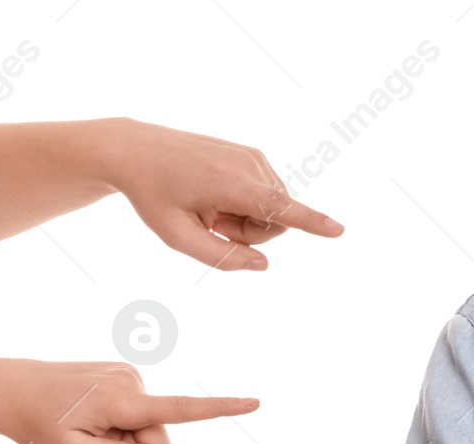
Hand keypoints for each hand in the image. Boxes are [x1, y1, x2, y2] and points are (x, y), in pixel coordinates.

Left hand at [0, 358, 256, 443]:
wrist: (6, 386)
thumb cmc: (36, 423)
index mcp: (121, 401)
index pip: (180, 410)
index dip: (221, 409)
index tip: (254, 402)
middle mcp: (130, 381)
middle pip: (158, 431)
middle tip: (90, 442)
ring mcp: (127, 373)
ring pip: (147, 421)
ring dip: (123, 432)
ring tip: (83, 424)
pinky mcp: (122, 371)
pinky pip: (135, 407)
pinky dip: (117, 418)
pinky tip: (86, 412)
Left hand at [100, 118, 342, 270]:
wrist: (134, 149)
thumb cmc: (152, 195)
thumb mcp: (176, 236)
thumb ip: (221, 257)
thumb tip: (263, 264)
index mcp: (229, 183)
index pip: (278, 208)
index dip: (311, 222)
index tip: (338, 230)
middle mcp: (249, 165)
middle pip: (276, 221)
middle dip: (251, 234)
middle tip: (212, 225)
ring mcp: (253, 157)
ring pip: (274, 209)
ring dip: (246, 220)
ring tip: (210, 207)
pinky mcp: (253, 155)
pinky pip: (266, 195)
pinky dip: (246, 204)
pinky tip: (216, 195)